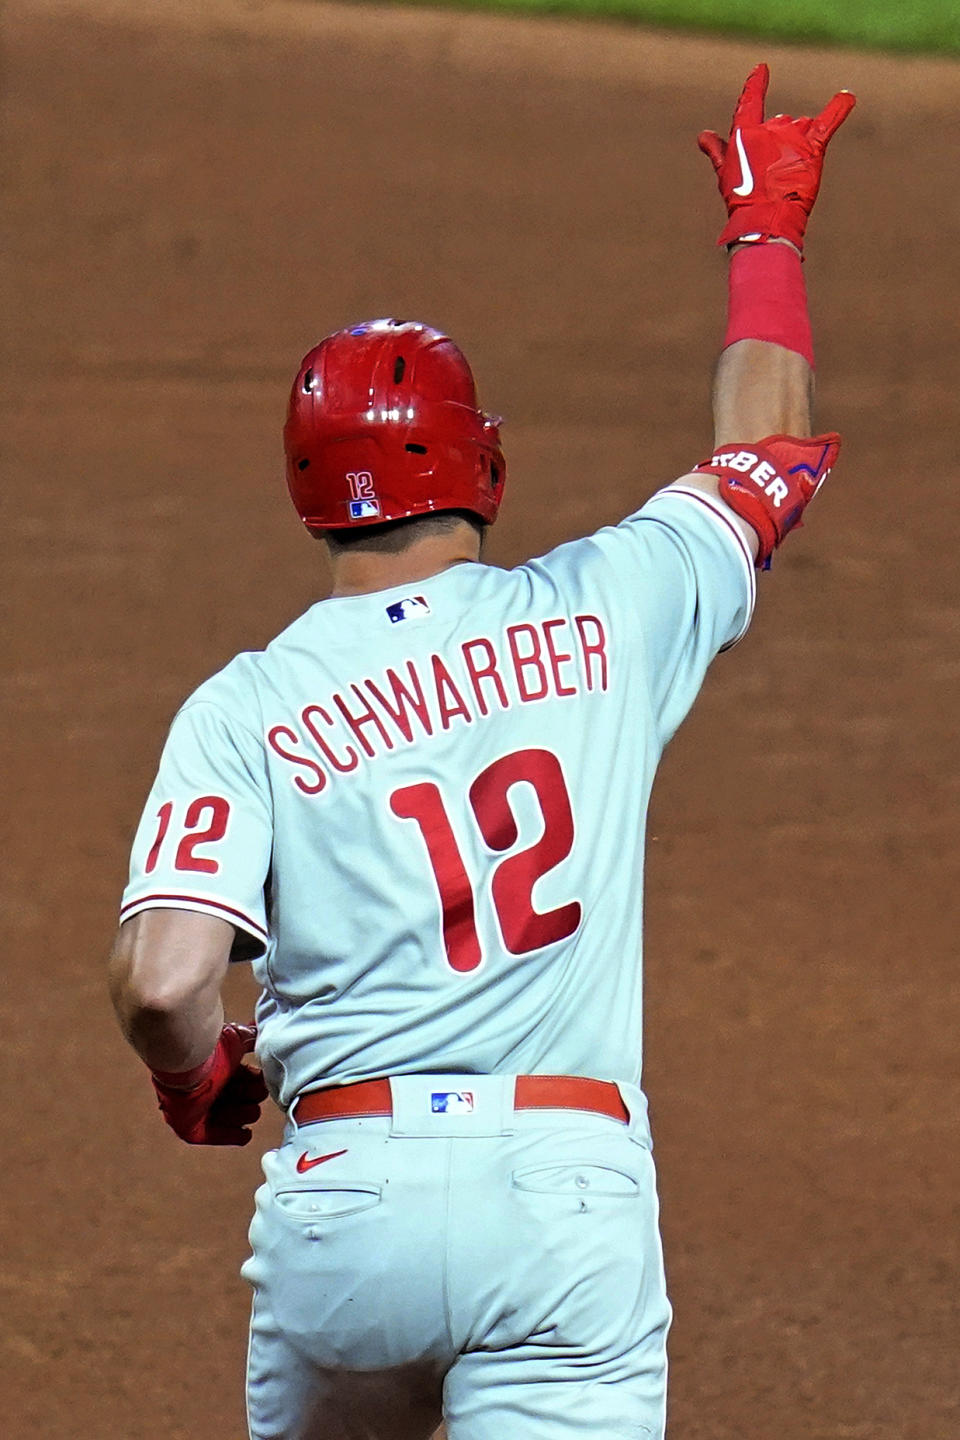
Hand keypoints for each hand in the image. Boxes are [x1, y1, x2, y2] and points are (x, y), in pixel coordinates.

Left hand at [151, 1023, 268, 1145]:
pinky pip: (220, 1137)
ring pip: (237, 1118)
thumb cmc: (211, 1050)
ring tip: (244, 1108)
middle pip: (245, 1099)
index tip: (261, 1079)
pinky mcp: (193, 1129)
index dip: (256, 1081)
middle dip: (252, 1096)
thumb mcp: (237, 1038)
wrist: (187, 1066)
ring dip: (245, 1114)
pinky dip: (235, 1135)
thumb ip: (251, 1038)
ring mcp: (202, 1110)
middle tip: (252, 1092)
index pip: (247, 1080)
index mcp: (221, 1069)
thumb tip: (264, 1035)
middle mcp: (212, 1089)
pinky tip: (245, 1132)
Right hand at [698, 63, 854, 251]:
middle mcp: (771, 128)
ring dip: (796, 143)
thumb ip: (717, 150)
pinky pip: (828, 122)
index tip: (762, 69)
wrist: (765, 217)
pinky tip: (848, 97)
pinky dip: (840, 108)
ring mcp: (793, 137)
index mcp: (746, 132)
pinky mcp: (812, 148)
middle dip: (778, 144)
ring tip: (790, 172)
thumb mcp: (725, 173)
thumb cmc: (741, 198)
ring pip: (799, 126)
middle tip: (772, 175)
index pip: (750, 102)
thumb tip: (703, 135)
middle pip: (780, 123)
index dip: (755, 85)